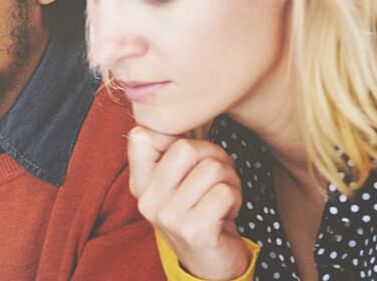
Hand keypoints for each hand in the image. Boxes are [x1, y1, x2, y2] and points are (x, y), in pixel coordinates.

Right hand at [128, 126, 249, 279]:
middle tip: (217, 177)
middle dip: (215, 157)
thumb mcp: (176, 184)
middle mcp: (147, 199)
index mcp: (140, 182)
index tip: (189, 157)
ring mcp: (168, 216)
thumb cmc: (199, 212)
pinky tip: (227, 212)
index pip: (142, 135)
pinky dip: (236, 199)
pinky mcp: (193, 230)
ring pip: (212, 168)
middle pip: (186, 147)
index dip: (176, 136)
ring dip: (230, 181)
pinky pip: (225, 192)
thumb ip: (171, 154)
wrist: (210, 262)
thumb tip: (182, 113)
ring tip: (222, 197)